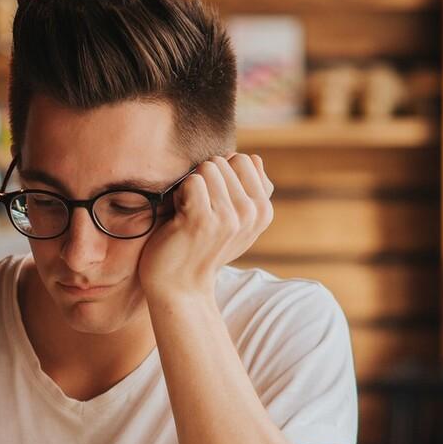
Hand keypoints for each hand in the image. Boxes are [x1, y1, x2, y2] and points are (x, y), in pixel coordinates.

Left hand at [137, 153, 273, 301]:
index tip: (213, 204)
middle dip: (204, 181)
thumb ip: (249, 190)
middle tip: (198, 212)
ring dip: (190, 188)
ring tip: (189, 215)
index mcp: (263, 210)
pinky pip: (191, 181)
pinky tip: (180, 218)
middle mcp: (251, 213)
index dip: (221, 178)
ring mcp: (229, 217)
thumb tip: (256, 158)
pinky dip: (179, 195)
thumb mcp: (235, 221)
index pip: (243, 160)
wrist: (180, 285)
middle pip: (222, 161)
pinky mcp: (203, 220)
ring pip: (207, 168)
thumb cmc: (203, 247)